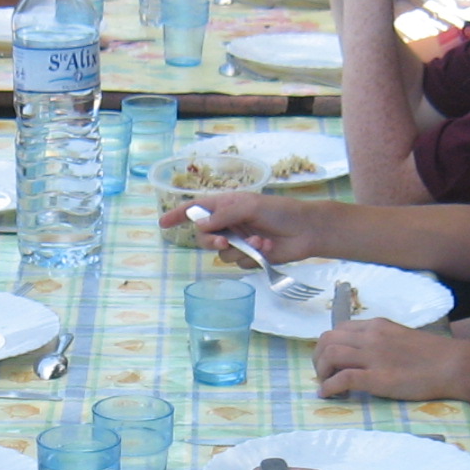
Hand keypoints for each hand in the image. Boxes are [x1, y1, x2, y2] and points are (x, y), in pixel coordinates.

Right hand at [161, 189, 335, 265]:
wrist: (307, 230)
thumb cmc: (280, 210)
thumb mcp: (249, 206)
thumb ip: (223, 214)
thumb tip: (200, 225)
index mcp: (227, 205)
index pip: (197, 209)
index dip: (179, 216)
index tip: (162, 223)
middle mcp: (230, 223)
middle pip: (205, 237)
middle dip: (212, 241)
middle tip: (224, 241)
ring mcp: (240, 241)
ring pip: (222, 253)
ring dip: (239, 249)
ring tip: (259, 242)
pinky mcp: (251, 257)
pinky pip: (240, 263)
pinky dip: (252, 257)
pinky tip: (267, 248)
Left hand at [312, 317, 469, 402]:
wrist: (455, 365)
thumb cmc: (434, 355)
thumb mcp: (403, 338)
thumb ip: (383, 341)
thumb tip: (367, 353)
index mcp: (377, 326)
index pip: (339, 328)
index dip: (328, 345)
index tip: (330, 360)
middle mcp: (371, 337)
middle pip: (327, 339)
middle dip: (318, 357)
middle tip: (322, 373)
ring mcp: (373, 357)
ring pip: (330, 355)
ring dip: (321, 371)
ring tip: (325, 385)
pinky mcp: (377, 378)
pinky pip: (342, 379)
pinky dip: (329, 387)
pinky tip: (328, 395)